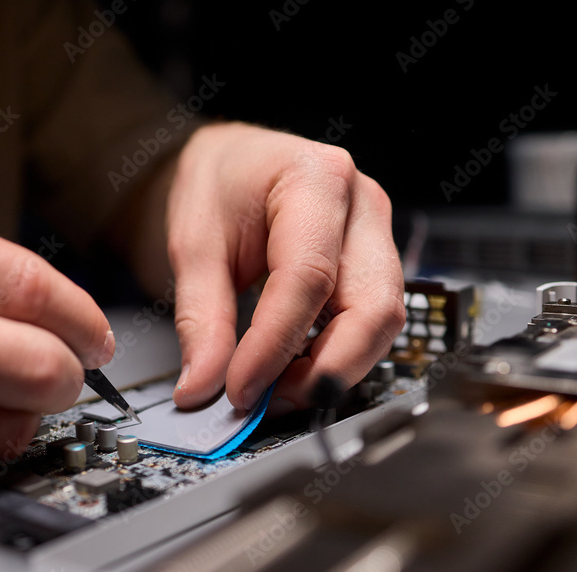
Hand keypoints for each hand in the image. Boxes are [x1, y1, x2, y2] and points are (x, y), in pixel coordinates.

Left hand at [167, 123, 404, 412]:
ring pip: (382, 323)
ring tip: (276, 389)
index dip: (275, 345)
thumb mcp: (193, 244)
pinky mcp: (375, 266)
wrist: (231, 165)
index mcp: (316, 178)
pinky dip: (335, 357)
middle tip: (268, 400)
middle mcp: (362, 205)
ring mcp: (378, 236)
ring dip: (333, 369)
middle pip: (372, 307)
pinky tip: (294, 370)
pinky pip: (370, 324)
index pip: (308, 278)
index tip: (239, 388)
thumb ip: (200, 319)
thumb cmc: (217, 185)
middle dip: (325, 368)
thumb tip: (203, 388)